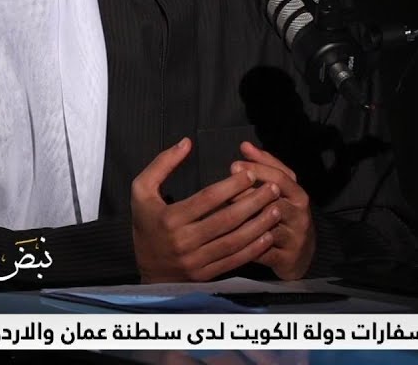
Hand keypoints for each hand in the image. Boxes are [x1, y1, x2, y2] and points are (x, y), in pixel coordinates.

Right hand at [131, 137, 282, 282]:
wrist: (147, 272)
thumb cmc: (146, 225)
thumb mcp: (141, 191)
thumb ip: (161, 164)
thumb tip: (186, 142)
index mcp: (170, 218)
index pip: (207, 199)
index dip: (232, 186)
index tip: (251, 174)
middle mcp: (183, 241)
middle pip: (226, 220)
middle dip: (253, 202)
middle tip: (273, 189)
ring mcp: (195, 261)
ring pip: (234, 241)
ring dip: (259, 225)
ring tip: (277, 209)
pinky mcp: (205, 275)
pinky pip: (233, 261)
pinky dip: (253, 249)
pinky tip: (268, 235)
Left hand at [231, 141, 315, 279]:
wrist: (303, 253)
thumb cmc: (287, 215)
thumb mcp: (282, 190)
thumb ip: (265, 167)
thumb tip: (245, 145)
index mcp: (298, 194)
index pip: (280, 176)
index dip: (257, 170)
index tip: (234, 166)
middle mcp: (300, 214)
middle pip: (273, 200)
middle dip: (247, 194)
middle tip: (224, 191)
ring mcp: (295, 236)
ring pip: (267, 225)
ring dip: (245, 220)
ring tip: (223, 216)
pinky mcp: (287, 258)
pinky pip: (264, 251)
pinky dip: (246, 245)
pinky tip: (229, 240)